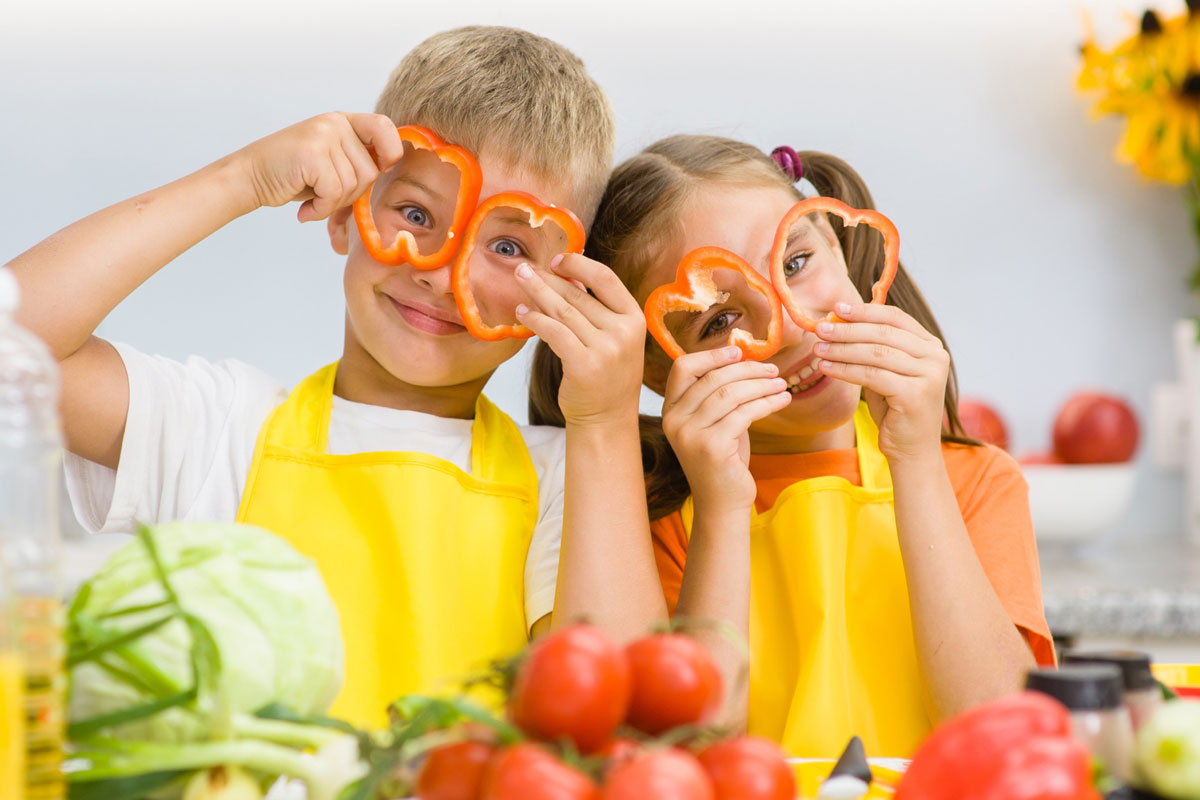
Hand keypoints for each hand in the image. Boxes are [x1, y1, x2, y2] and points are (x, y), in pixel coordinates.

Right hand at [231, 112, 403, 221]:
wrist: (249, 177)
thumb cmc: (291, 175)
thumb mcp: (330, 160)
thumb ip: (357, 158)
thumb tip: (391, 166)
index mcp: (343, 122)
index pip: (384, 126)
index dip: (391, 152)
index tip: (381, 168)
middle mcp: (335, 124)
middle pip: (370, 171)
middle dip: (351, 194)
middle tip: (324, 195)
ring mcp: (323, 137)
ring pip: (354, 186)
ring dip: (333, 203)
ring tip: (312, 198)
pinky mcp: (312, 155)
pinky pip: (334, 194)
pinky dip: (321, 210)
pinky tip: (305, 209)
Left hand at [514, 253, 647, 427]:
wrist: (606, 419)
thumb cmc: (606, 378)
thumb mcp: (613, 339)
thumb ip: (596, 309)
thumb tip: (566, 275)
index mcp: (634, 319)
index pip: (605, 279)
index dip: (578, 265)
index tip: (556, 260)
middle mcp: (624, 332)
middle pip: (578, 295)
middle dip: (547, 278)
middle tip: (524, 268)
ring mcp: (606, 349)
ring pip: (563, 311)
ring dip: (537, 294)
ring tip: (520, 282)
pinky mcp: (584, 364)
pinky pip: (554, 332)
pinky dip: (535, 319)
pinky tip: (522, 313)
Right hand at [661, 347, 790, 513]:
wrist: (722, 502)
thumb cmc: (723, 459)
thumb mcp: (715, 421)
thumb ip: (718, 393)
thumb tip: (742, 357)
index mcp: (670, 410)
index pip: (683, 368)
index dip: (711, 355)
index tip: (738, 352)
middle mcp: (674, 421)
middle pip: (712, 378)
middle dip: (748, 370)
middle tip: (773, 370)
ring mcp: (690, 435)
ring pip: (730, 394)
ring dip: (761, 385)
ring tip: (781, 384)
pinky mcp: (711, 447)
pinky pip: (744, 413)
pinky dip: (767, 403)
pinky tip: (782, 400)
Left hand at [812, 301, 948, 462]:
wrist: (911, 450)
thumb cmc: (894, 409)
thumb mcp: (884, 371)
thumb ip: (870, 346)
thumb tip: (838, 319)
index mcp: (930, 345)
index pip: (895, 318)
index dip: (864, 311)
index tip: (836, 308)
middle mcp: (936, 357)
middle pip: (883, 333)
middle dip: (847, 330)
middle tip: (820, 329)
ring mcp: (929, 375)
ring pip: (875, 353)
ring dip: (841, 349)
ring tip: (818, 349)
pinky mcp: (915, 394)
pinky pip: (871, 375)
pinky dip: (845, 370)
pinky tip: (826, 368)